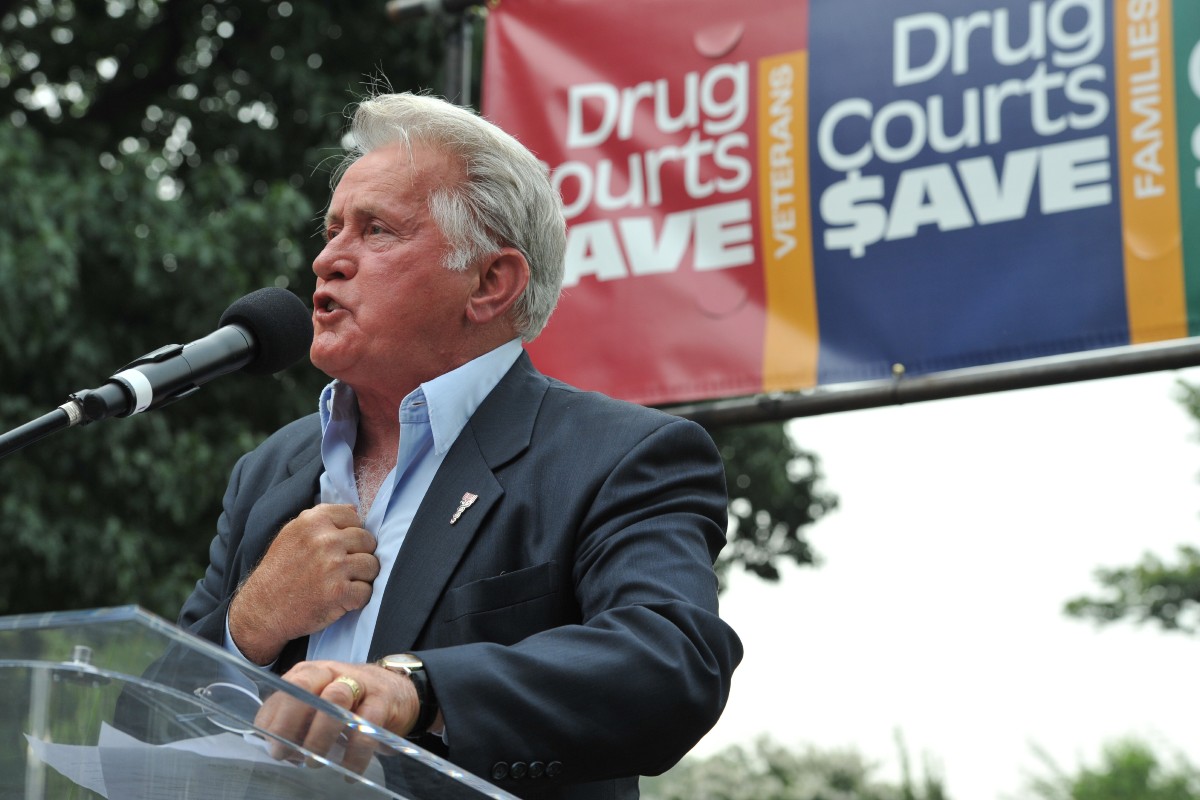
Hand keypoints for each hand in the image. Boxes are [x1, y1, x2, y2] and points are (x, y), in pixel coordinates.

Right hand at [229, 504, 378, 664]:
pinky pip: (367, 591)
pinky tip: (341, 599)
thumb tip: (355, 510)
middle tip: (342, 569)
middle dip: (360, 555)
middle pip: (368, 541)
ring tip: (342, 583)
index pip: (355, 517)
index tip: (339, 548)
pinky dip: (357, 598)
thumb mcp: (293, 533)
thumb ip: (322, 519)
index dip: (351, 534)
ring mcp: (334, 566)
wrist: (262, 609)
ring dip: (362, 577)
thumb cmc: (279, 571)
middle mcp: (326, 540)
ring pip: (372, 565)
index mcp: (314, 521)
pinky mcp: (339, 592)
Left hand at [254, 660, 418, 772]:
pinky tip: (349, 772)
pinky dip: (355, 755)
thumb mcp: (321, 704)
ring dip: (319, 735)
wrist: (398, 690)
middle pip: (303, 686)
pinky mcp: (383, 700)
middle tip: (287, 754)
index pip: (284, 690)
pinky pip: (366, 727)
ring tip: (314, 763)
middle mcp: (332, 673)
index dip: (274, 719)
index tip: (273, 748)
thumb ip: (297, 719)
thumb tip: (274, 746)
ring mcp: (360, 683)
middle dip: (289, 722)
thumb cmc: (351, 702)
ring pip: (335, 699)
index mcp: (311, 673)